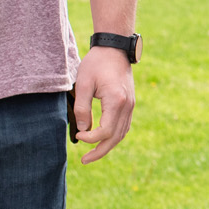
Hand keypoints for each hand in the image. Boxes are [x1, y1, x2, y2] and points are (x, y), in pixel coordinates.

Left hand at [71, 47, 134, 162]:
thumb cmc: (96, 64)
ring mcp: (130, 105)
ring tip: (92, 154)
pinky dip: (114, 136)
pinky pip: (124, 126)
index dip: (90, 139)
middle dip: (100, 151)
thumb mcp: (83, 84)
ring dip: (108, 146)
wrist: (114, 48)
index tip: (77, 135)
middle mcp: (127, 106)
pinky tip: (103, 139)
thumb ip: (82, 109)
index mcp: (116, 101)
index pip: (105, 131)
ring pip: (122, 133)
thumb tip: (83, 130)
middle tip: (84, 160)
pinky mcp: (129, 103)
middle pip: (116, 137)